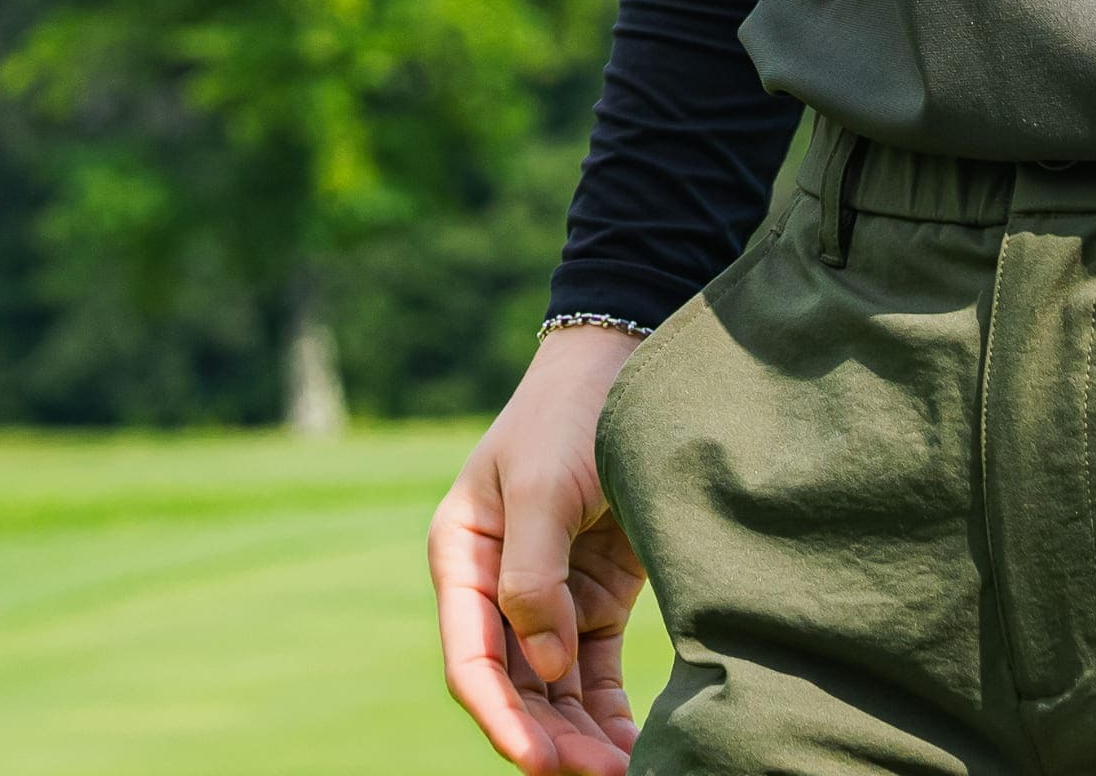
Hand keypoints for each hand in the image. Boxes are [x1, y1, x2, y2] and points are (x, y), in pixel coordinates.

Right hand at [431, 322, 648, 772]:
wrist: (626, 361)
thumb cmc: (571, 414)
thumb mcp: (542, 485)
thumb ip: (533, 575)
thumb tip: (544, 666)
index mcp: (462, 556)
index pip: (471, 660)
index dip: (501, 719)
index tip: (541, 765)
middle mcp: (494, 586)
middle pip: (514, 689)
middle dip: (550, 743)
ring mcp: (545, 597)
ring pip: (553, 693)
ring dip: (580, 741)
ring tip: (627, 775)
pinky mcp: (592, 601)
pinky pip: (592, 678)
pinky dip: (607, 718)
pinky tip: (633, 750)